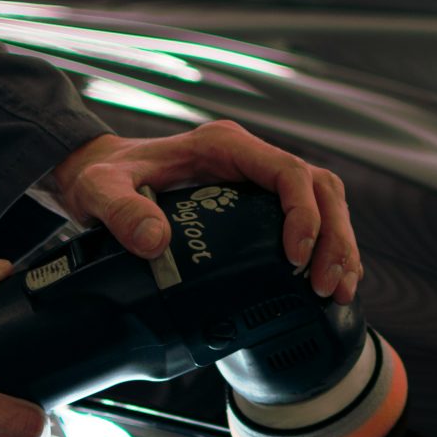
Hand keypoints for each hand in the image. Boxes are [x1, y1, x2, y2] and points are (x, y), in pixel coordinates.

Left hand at [50, 122, 362, 302]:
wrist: (97, 173)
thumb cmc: (103, 175)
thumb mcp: (101, 189)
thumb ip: (121, 210)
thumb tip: (155, 241)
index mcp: (225, 146)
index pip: (289, 172)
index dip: (303, 215)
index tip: (295, 259)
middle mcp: (250, 158)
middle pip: (320, 189)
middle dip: (334, 238)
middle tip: (326, 286)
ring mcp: (259, 178)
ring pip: (325, 202)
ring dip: (339, 246)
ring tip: (336, 290)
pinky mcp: (260, 202)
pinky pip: (311, 217)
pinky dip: (327, 248)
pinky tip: (330, 279)